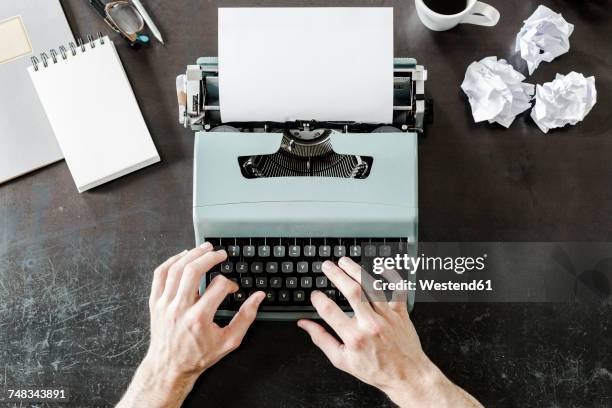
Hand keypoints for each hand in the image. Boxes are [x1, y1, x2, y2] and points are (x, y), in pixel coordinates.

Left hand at [117, 243, 264, 407]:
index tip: (233, 288)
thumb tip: (258, 297)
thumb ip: (246, 317)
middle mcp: (179, 308)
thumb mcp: (228, 341)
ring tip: (204, 248)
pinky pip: (160, 275)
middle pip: (193, 270)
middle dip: (210, 257)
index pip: (218, 286)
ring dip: (192, 254)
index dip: (230, 284)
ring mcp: (164, 304)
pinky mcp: (155, 302)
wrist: (169, 367)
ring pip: (176, 269)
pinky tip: (183, 257)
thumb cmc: (198, 356)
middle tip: (220, 253)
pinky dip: (171, 261)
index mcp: (199, 318)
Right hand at [298, 257, 481, 407]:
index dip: (318, 299)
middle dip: (336, 275)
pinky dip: (391, 276)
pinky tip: (380, 267)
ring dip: (356, 270)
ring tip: (345, 262)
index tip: (315, 294)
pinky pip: (397, 290)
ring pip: (371, 287)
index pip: (330, 311)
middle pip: (351, 291)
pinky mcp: (400, 313)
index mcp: (354, 337)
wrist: (407, 376)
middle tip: (327, 266)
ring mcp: (387, 316)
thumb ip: (322, 340)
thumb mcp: (342, 361)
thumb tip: (305, 325)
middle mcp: (370, 324)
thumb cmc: (376, 370)